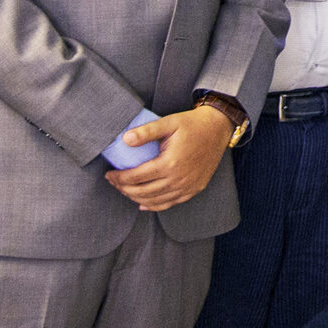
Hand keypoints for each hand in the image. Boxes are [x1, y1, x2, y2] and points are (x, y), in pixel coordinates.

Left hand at [105, 105, 233, 211]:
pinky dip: (154, 206)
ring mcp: (187, 187)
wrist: (218, 129)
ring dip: (136, 198)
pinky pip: (170, 203)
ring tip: (125, 190)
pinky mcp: (194, 189)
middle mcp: (179, 179)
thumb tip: (124, 140)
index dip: (119, 178)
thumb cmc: (192, 124)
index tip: (109, 174)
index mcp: (170, 163)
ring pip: (155, 201)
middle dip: (124, 189)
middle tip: (113, 182)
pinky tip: (144, 204)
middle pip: (143, 192)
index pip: (136, 177)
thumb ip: (146, 131)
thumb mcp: (168, 122)